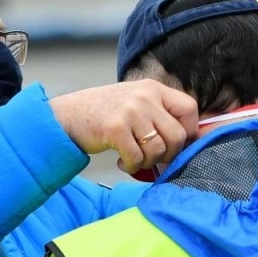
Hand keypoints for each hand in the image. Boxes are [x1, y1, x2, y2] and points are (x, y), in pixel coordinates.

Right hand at [50, 81, 200, 174]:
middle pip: (177, 135)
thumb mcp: (135, 102)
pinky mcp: (115, 129)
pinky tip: (122, 163)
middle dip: (169, 155)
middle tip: (154, 158)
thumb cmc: (104, 114)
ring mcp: (130, 112)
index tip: (178, 144)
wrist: (67, 115)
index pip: (189, 108)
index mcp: (153, 88)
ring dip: (148, 163)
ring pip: (158, 149)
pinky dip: (132, 167)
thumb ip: (159, 114)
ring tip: (135, 160)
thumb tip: (189, 141)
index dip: (189, 131)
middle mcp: (145, 97)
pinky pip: (137, 158)